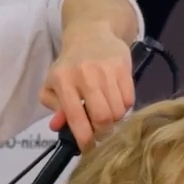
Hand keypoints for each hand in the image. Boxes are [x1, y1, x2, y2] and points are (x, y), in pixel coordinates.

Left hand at [41, 23, 134, 148]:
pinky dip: (125, 106)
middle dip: (103, 131)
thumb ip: (55, 108)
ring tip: (108, 111)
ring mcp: (106, 70)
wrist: (91, 34)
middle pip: (102, 118)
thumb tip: (59, 126)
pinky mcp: (123, 66)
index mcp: (63, 80)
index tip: (89, 149)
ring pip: (118, 111)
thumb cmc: (69, 65)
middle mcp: (85, 75)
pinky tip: (116, 99)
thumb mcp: (53, 85)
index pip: (76, 118)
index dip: (84, 139)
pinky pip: (130, 100)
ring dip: (115, 119)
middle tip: (101, 132)